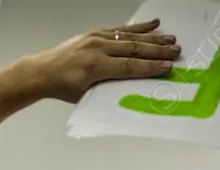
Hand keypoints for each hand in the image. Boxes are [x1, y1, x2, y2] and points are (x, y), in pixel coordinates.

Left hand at [23, 19, 181, 102]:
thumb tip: (134, 88)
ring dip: (152, 38)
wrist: (43, 71)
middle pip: (133, 49)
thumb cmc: (64, 88)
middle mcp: (97, 48)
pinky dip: (137, 27)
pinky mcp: (95, 33)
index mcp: (95, 67)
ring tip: (170, 39)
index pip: (129, 67)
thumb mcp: (87, 95)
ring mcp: (96, 38)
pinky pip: (120, 29)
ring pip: (129, 37)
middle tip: (176, 51)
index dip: (150, 67)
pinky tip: (153, 24)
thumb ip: (109, 89)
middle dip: (157, 50)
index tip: (167, 67)